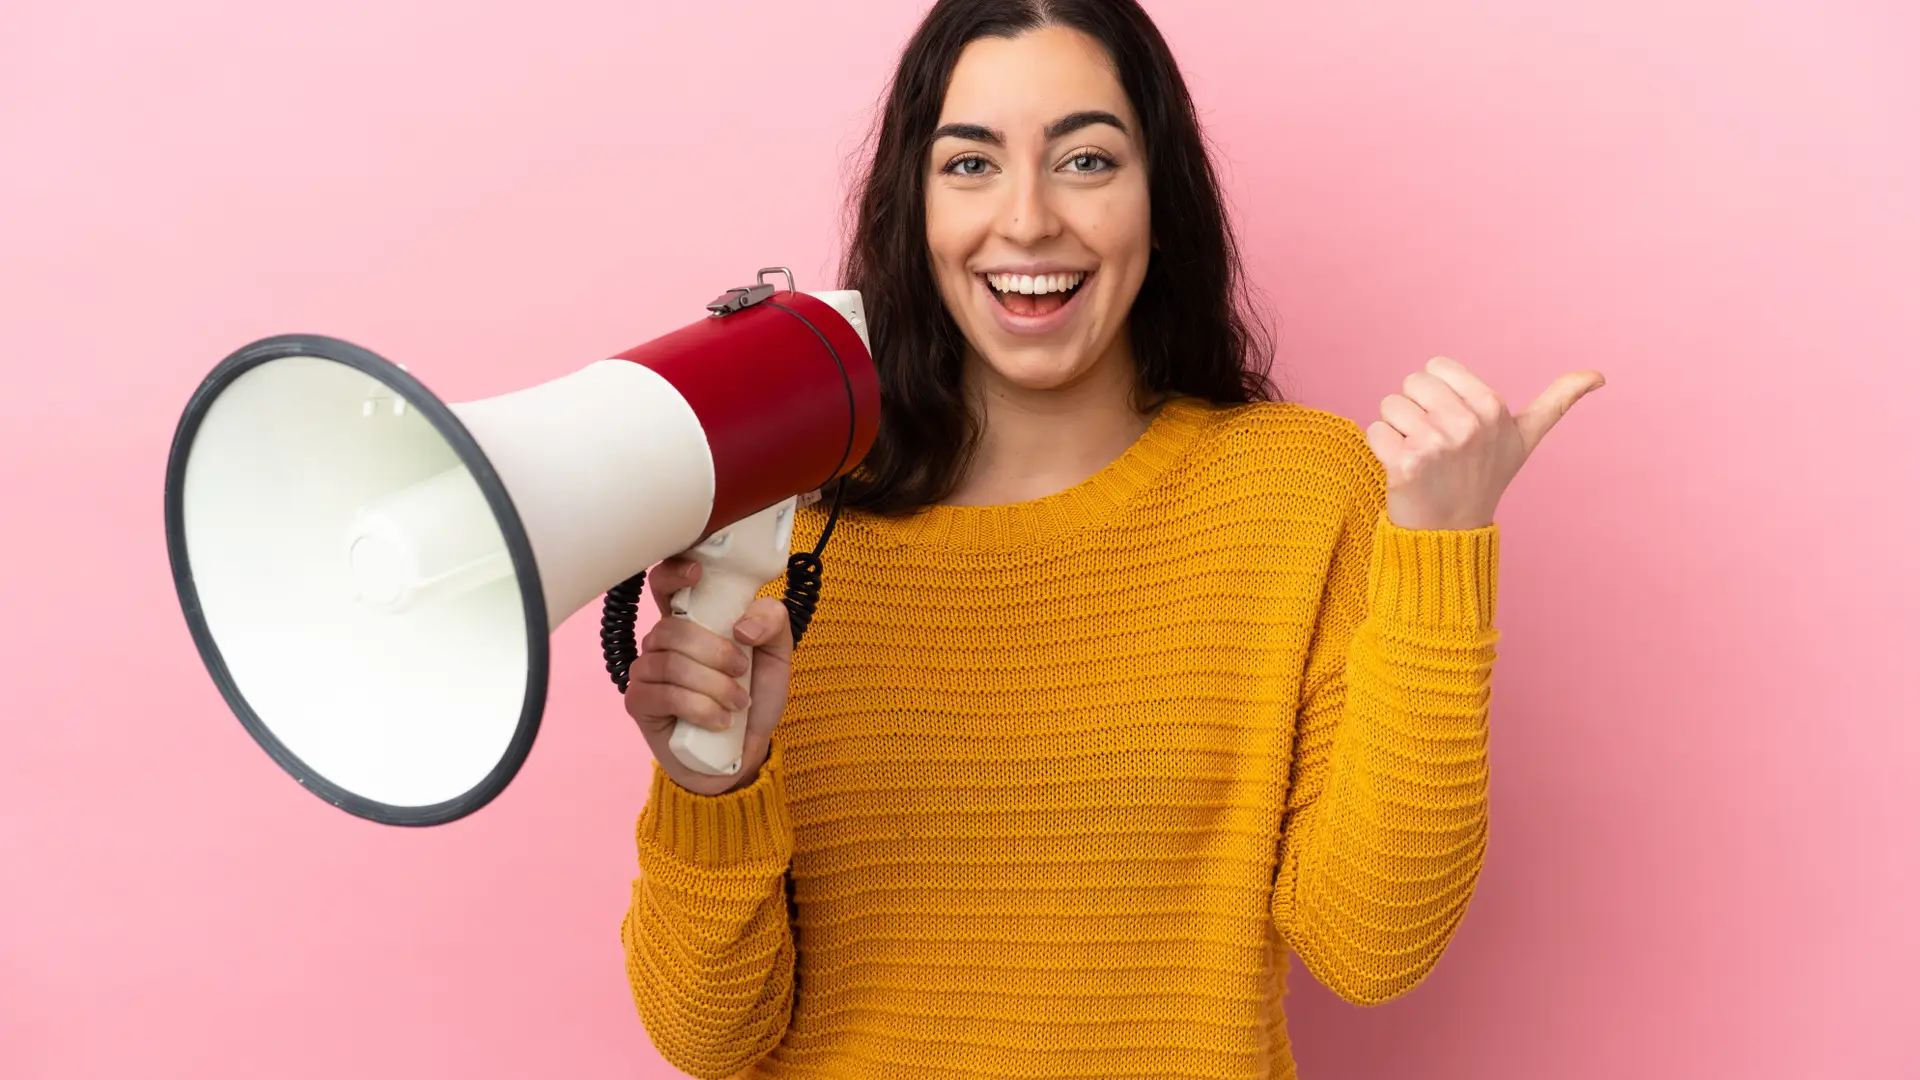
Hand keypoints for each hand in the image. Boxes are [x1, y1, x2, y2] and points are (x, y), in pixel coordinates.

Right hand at [624, 556, 793, 795]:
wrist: (743, 753)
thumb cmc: (753, 699)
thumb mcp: (778, 656)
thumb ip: (773, 623)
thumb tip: (741, 626)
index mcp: (691, 621)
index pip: (666, 584)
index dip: (673, 573)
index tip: (697, 574)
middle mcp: (663, 642)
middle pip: (673, 629)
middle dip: (715, 652)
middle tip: (742, 671)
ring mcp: (646, 671)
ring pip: (671, 663)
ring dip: (712, 685)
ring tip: (737, 703)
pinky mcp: (639, 703)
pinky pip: (664, 695)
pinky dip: (699, 707)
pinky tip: (719, 720)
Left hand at [1367, 356, 1604, 530]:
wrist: (1453, 533)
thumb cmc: (1485, 477)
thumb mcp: (1525, 438)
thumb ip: (1557, 402)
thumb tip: (1599, 376)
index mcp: (1492, 407)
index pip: (1435, 367)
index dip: (1436, 393)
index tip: (1452, 422)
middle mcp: (1467, 423)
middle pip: (1410, 383)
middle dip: (1414, 409)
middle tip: (1434, 444)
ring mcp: (1437, 444)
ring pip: (1389, 406)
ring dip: (1396, 430)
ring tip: (1420, 457)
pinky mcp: (1405, 464)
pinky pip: (1374, 432)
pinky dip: (1381, 449)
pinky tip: (1403, 471)